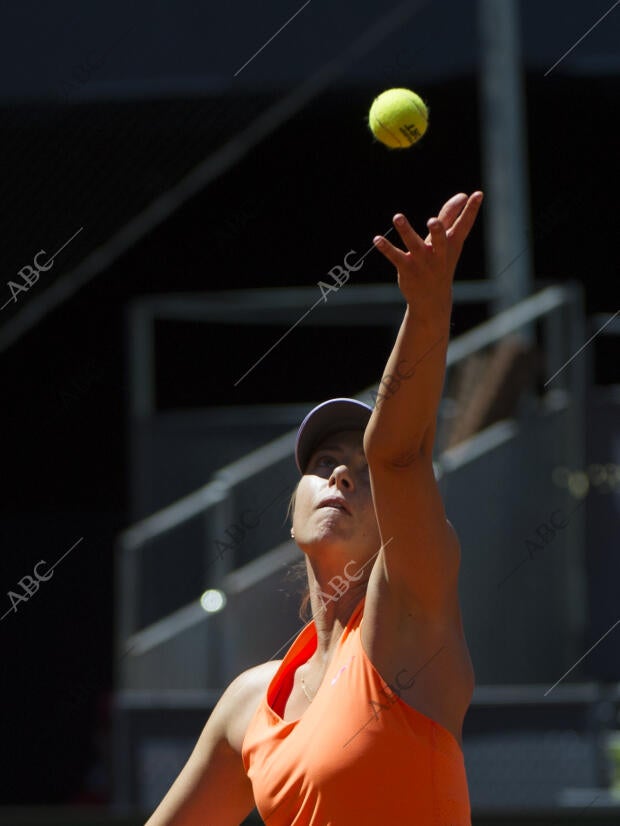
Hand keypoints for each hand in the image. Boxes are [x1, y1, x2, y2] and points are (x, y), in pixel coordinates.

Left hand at [373, 191, 482, 319]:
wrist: (432, 299)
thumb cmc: (441, 263)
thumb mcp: (448, 243)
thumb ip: (450, 219)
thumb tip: (462, 195)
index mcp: (451, 245)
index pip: (464, 225)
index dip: (471, 210)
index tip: (478, 194)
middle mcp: (438, 253)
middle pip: (440, 239)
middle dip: (437, 231)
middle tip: (433, 221)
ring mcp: (422, 261)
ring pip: (414, 244)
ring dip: (406, 231)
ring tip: (398, 217)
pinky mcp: (407, 268)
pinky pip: (395, 256)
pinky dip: (386, 247)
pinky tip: (377, 239)